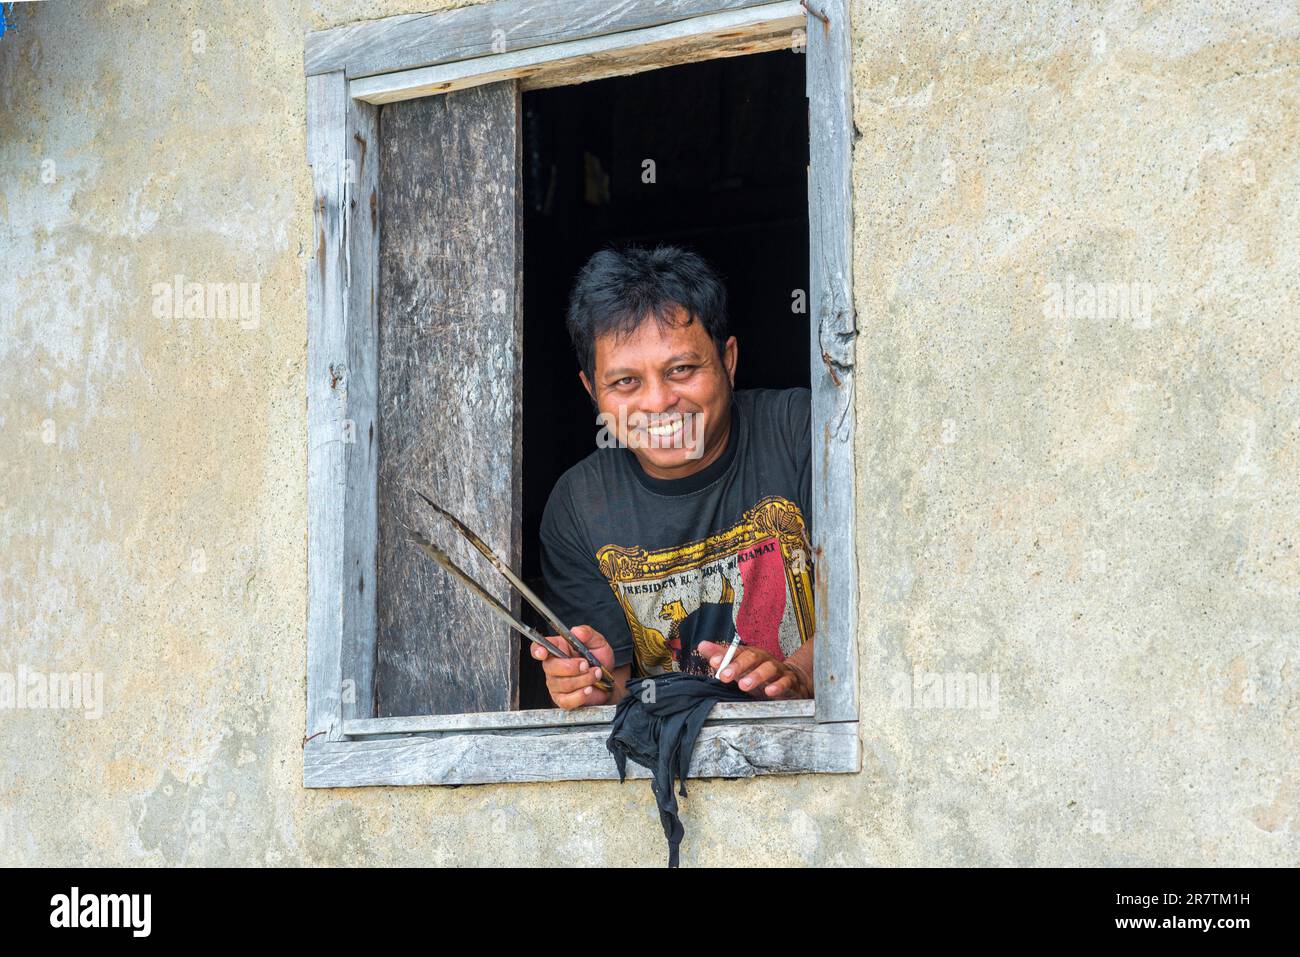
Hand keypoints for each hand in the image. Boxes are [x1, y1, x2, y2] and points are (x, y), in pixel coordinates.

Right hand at [532, 625, 615, 709]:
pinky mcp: (562, 700)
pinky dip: (581, 695)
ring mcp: (556, 685)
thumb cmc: (599, 660)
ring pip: (563, 684)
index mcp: (557, 648)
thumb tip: (577, 631)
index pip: (538, 647)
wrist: (609, 681)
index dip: (537, 650)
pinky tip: (589, 689)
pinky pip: (567, 700)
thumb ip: (588, 634)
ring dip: (584, 679)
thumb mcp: (597, 642)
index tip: (543, 652)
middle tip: (587, 665)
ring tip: (595, 674)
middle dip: (572, 667)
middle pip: (550, 667)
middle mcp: (553, 666)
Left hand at [697, 640, 811, 699]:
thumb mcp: (741, 666)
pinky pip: (786, 681)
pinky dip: (778, 686)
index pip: (737, 652)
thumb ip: (723, 657)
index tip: (713, 662)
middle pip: (752, 657)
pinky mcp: (791, 681)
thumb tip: (701, 645)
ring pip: (769, 668)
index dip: (725, 656)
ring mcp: (778, 669)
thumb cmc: (761, 673)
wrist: (793, 680)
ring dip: (756, 676)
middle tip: (724, 676)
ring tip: (744, 685)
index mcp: (751, 655)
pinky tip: (770, 691)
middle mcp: (764, 659)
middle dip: (737, 666)